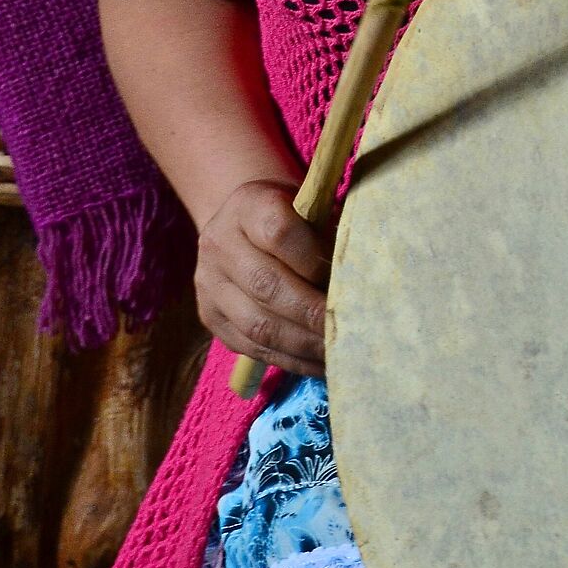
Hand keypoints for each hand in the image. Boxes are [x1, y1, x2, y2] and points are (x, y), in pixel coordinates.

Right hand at [195, 177, 332, 377]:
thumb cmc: (290, 212)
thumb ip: (328, 230)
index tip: (346, 277)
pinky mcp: (211, 318)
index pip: (279, 232)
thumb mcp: (307, 204)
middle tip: (349, 327)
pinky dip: (290, 359)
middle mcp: (219, 244)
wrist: (240, 222)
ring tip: (337, 352)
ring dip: (303, 344)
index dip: (315, 258)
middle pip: (267, 284)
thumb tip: (358, 278)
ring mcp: (210, 285)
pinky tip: (318, 363)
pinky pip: (251, 347)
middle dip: (313, 312)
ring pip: (257, 324)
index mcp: (247, 205)